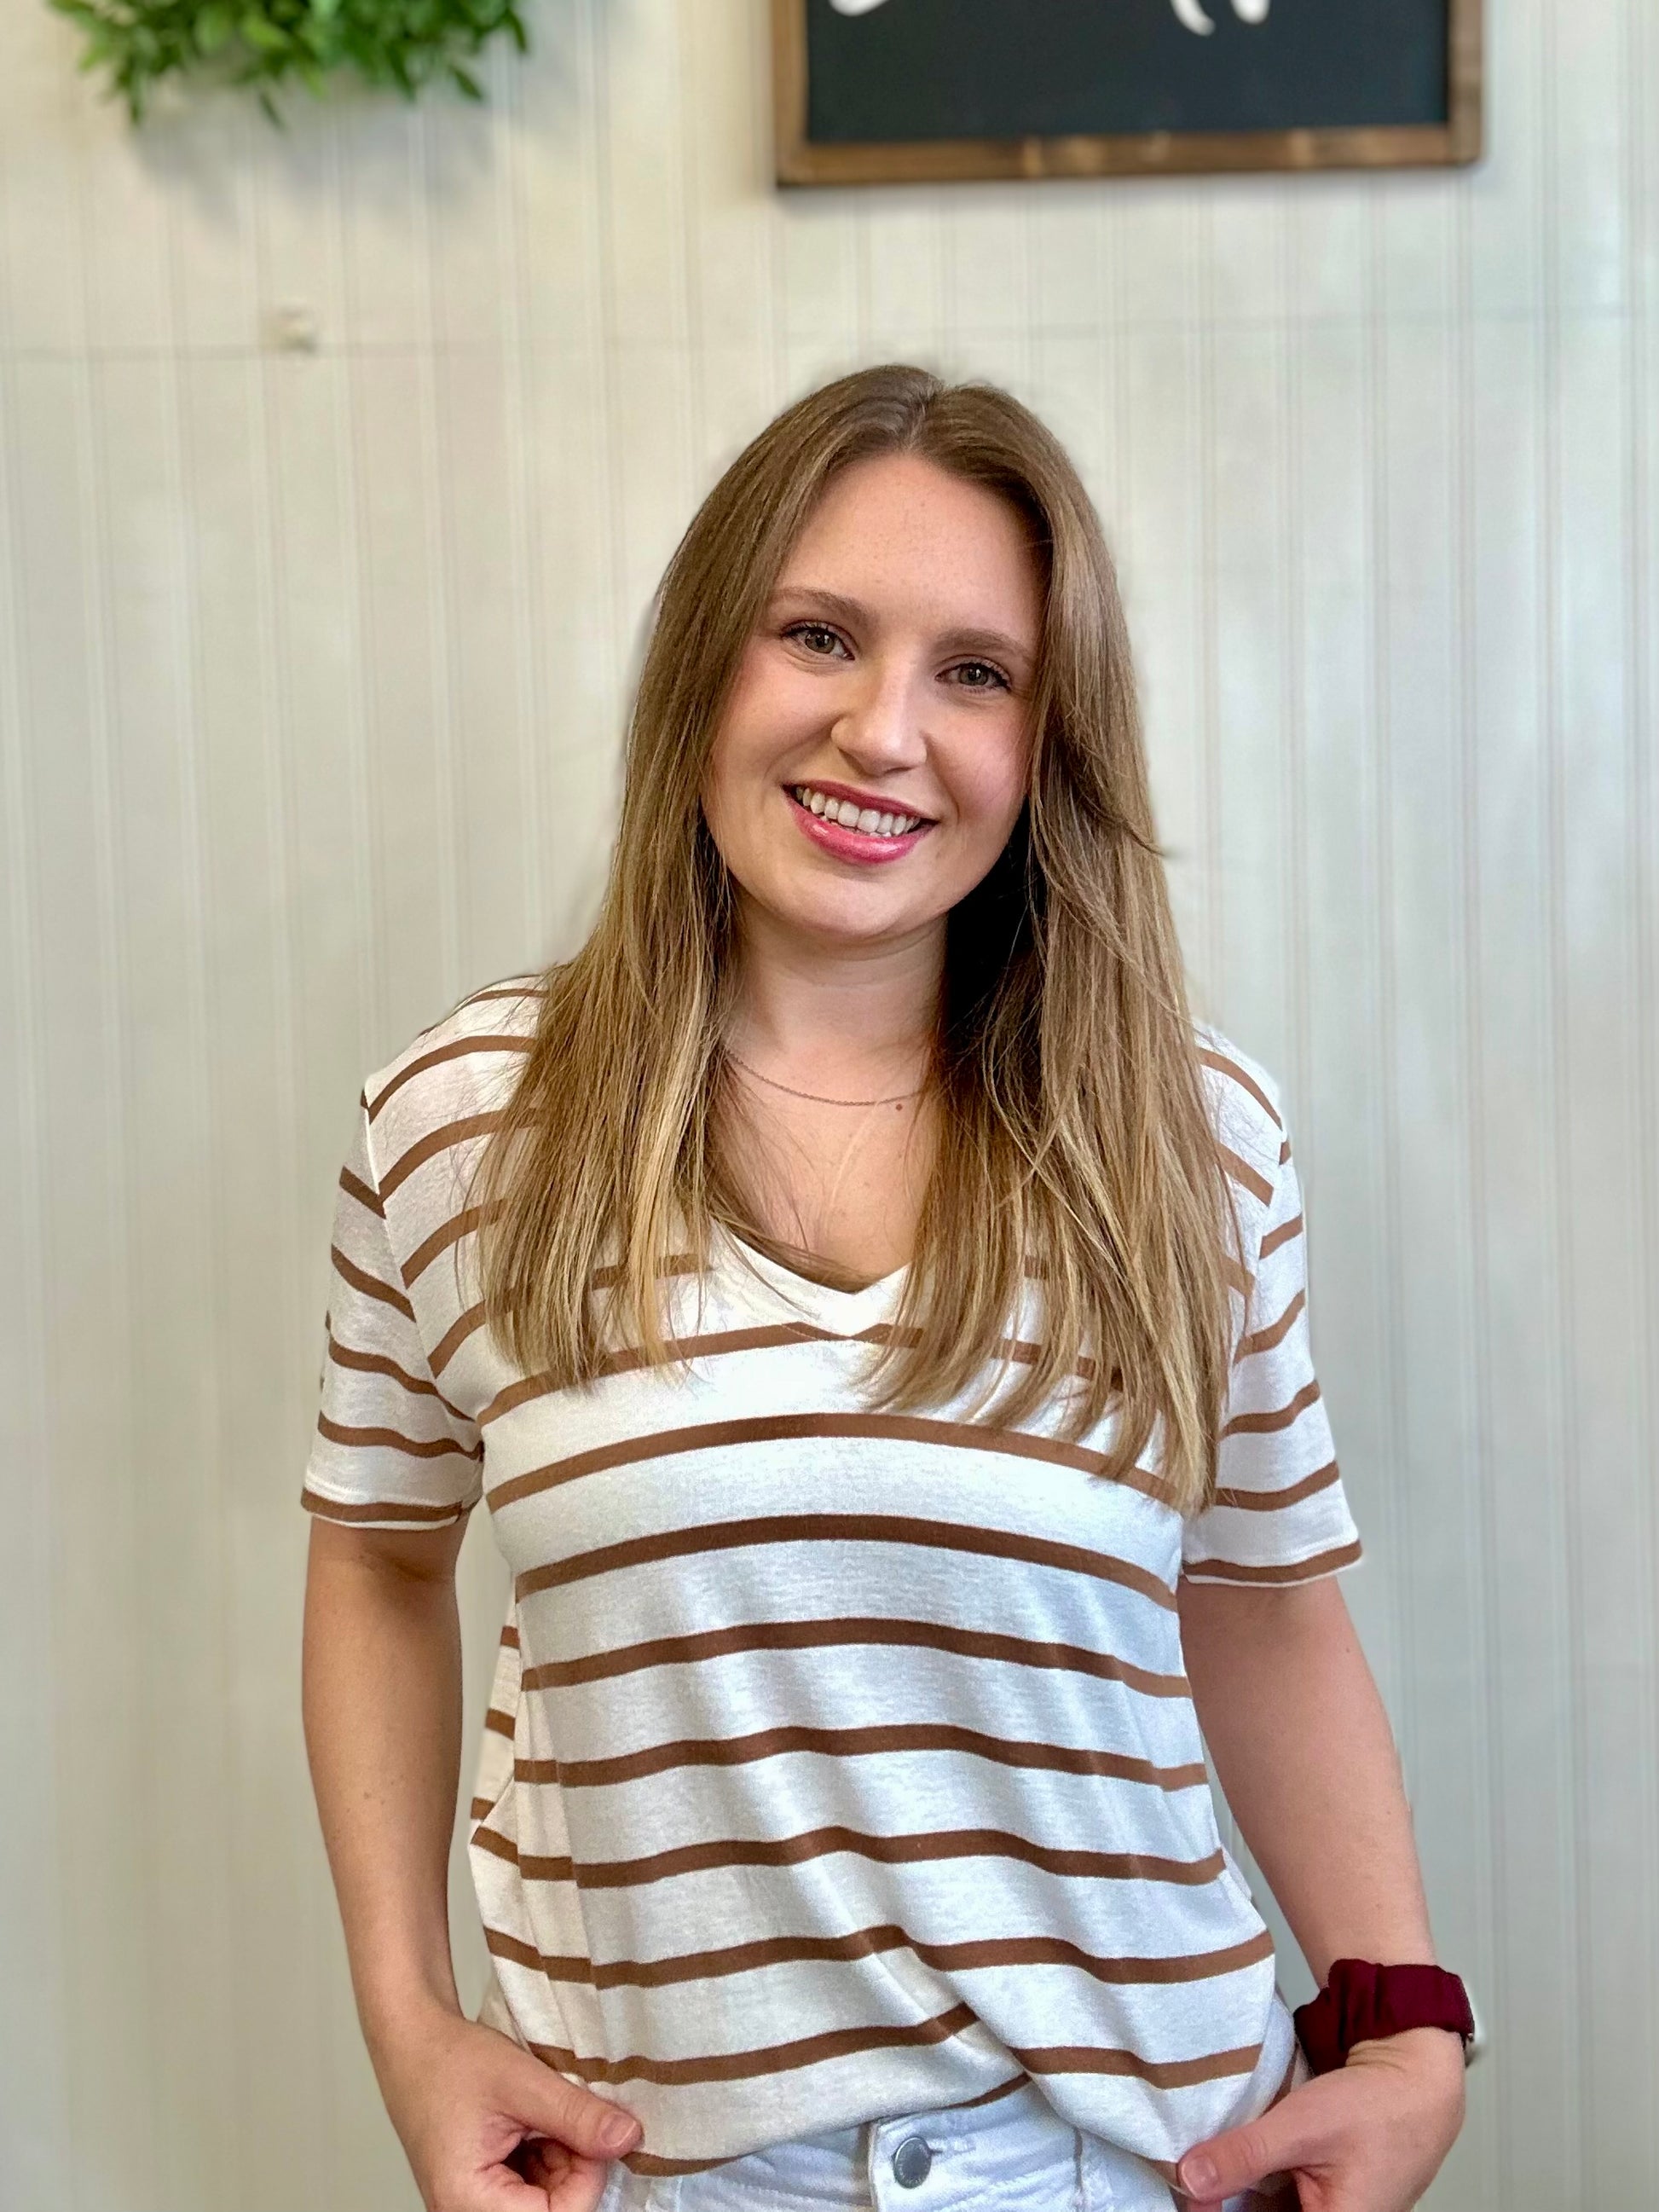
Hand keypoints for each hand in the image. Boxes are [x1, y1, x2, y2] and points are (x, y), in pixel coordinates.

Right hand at [374, 2002, 641, 2211]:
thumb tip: (628, 2139)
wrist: (413, 2042)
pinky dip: (546, 2155)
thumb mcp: (523, 2082)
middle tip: (564, 2113)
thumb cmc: (450, 2061)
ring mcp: (476, 2204)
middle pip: (553, 2211)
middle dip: (574, 2164)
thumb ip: (577, 2116)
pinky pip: (531, 2188)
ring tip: (541, 2112)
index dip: (588, 2176)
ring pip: (546, 2200)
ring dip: (560, 2158)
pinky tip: (533, 2122)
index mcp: (469, 2202)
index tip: (593, 2130)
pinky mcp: (484, 2190)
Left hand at [1176, 2028, 1465, 2211]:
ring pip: (1267, 2211)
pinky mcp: (1323, 2202)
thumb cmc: (1376, 2109)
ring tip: (1208, 2168)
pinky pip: (1280, 2201)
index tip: (1188, 2194)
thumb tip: (1188, 2180)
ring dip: (1240, 2193)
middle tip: (1194, 2175)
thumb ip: (1244, 2156)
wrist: (1417, 2084)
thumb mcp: (1300, 2127)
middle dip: (1226, 2202)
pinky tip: (1232, 2164)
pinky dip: (1256, 2185)